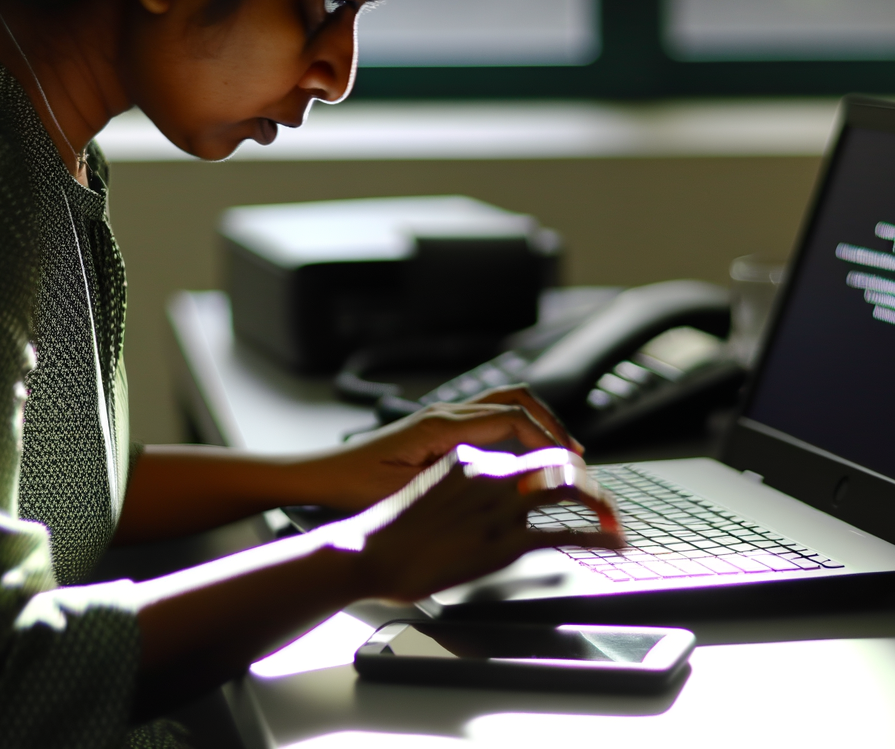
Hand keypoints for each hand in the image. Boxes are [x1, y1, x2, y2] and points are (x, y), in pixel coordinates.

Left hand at [304, 384, 584, 511]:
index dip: (546, 438)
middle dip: (550, 423)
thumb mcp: (409, 493)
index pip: (511, 417)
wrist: (320, 477)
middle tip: (574, 455)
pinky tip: (523, 459)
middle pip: (515, 399)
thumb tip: (506, 484)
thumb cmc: (354, 488)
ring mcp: (442, 418)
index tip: (567, 462)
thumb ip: (456, 484)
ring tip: (558, 453)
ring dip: (535, 423)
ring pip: (504, 404)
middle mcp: (445, 413)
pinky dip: (516, 431)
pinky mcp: (439, 429)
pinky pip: (488, 419)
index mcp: (441, 425)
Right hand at [326, 445, 625, 602]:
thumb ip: (458, 484)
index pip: (527, 441)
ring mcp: (501, 505)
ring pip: (569, 488)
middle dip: (584, 474)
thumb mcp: (425, 487)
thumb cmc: (385, 527)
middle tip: (597, 494)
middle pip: (556, 458)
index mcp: (470, 455)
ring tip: (612, 516)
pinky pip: (565, 532)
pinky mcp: (506, 540)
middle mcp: (491, 472)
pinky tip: (609, 540)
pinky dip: (595, 534)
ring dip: (599, 499)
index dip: (554, 453)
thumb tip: (475, 493)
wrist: (366, 550)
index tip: (568, 466)